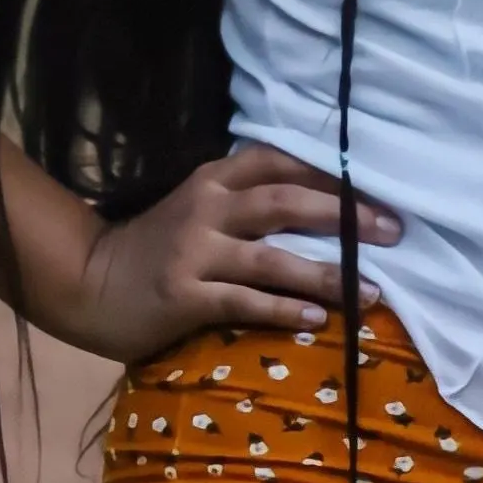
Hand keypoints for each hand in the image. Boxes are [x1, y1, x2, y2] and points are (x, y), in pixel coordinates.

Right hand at [60, 143, 400, 364]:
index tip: (380, 191)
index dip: (332, 173)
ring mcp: (195, 253)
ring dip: (327, 274)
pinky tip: (317, 320)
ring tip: (370, 292)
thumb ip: (244, 202)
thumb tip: (321, 205)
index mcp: (214, 180)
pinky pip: (245, 302)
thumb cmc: (154, 250)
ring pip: (273, 258)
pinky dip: (284, 311)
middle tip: (394, 232)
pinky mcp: (184, 296)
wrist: (88, 284)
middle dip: (346, 215)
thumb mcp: (197, 210)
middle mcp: (207, 209)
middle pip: (287, 202)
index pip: (281, 162)